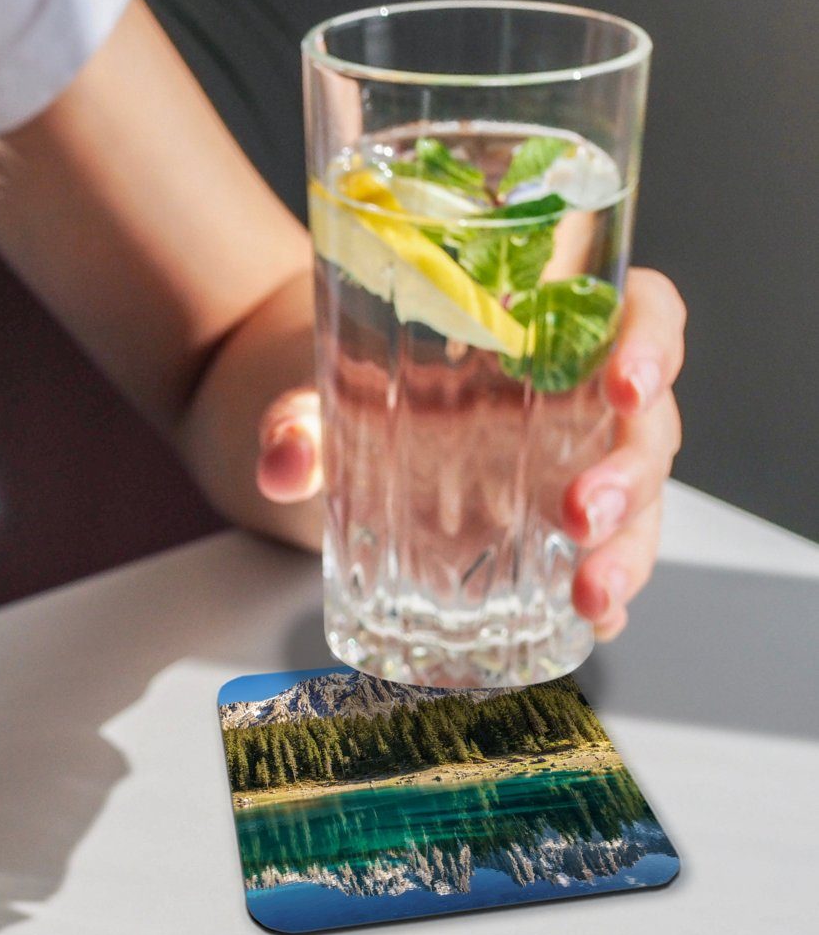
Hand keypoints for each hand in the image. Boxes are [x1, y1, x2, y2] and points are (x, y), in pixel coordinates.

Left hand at [255, 267, 684, 640]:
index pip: (639, 311)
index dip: (652, 340)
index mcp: (542, 331)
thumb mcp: (319, 388)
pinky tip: (595, 623)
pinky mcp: (549, 529)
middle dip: (630, 475)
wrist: (323, 423)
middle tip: (584, 515)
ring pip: (638, 501)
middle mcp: (574, 398)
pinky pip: (600, 556)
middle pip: (646, 424)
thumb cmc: (348, 379)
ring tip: (593, 596)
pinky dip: (608, 593)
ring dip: (628, 550)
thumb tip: (282, 462)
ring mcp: (569, 467)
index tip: (625, 381)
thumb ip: (297, 419)